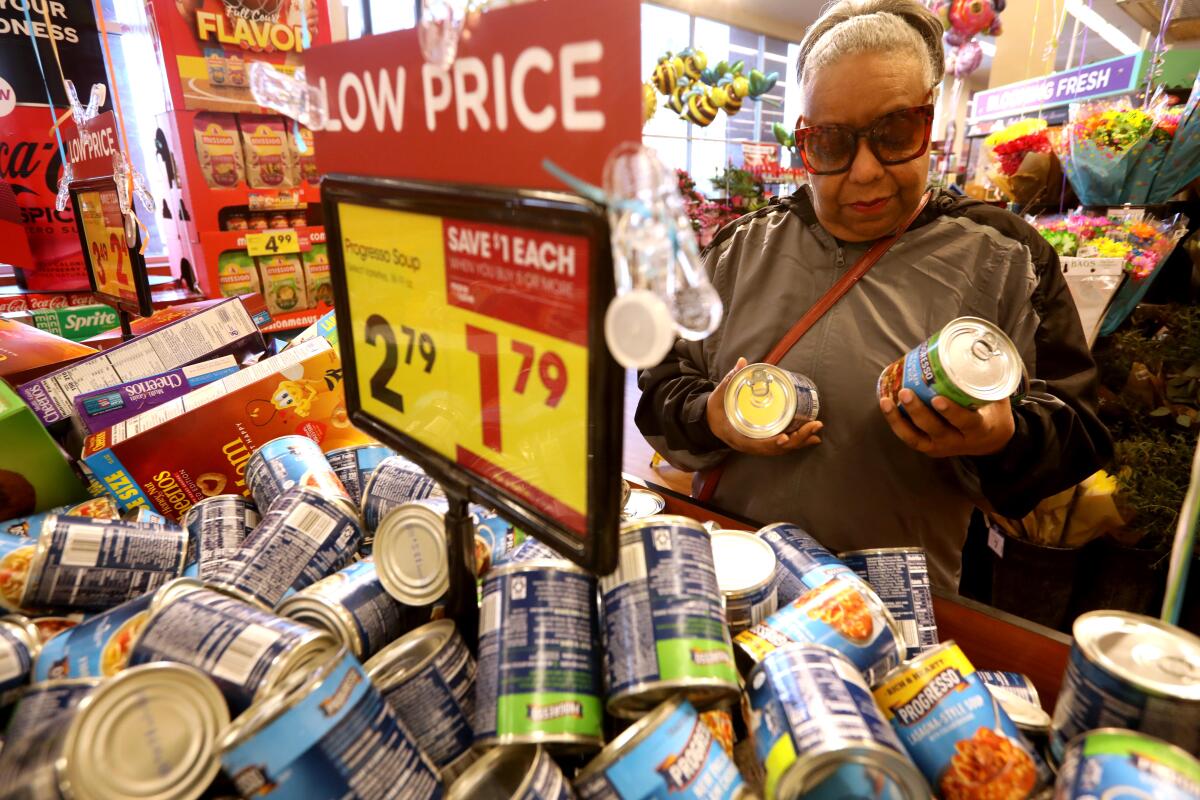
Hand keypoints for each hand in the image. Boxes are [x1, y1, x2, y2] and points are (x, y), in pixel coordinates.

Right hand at [706, 357, 823, 455]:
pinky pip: (782, 445)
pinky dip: (797, 441)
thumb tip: (742, 362)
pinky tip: (811, 436)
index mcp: (737, 436)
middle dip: (797, 439)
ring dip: (801, 441)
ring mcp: (758, 445)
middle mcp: (750, 445)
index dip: (771, 442)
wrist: (709, 423)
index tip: (785, 437)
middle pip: (776, 448)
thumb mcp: (718, 396)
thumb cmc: (715, 411)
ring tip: (816, 430)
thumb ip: (730, 380)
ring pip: (782, 449)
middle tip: (814, 425)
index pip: (756, 444)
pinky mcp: (764, 442)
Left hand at [879, 388, 1013, 457]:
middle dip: (918, 412)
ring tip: (886, 401)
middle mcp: (958, 442)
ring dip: (899, 419)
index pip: (966, 422)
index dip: (952, 412)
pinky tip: (886, 406)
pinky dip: (896, 423)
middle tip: (905, 392)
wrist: (991, 441)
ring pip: (917, 437)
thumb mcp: (996, 397)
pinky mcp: (928, 448)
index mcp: (979, 429)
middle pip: (935, 429)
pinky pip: (909, 438)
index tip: (938, 399)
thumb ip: (988, 377)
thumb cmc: (991, 411)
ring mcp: (941, 447)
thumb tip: (979, 345)